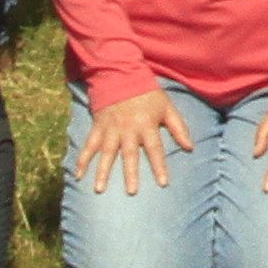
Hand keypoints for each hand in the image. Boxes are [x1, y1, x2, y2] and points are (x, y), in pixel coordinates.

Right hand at [72, 85, 196, 196]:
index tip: (163, 183)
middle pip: (129, 154)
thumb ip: (179, 127)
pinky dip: (82, 160)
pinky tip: (78, 175)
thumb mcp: (167, 107)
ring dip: (102, 171)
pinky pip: (89, 145)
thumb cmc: (147, 93)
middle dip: (130, 173)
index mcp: (147, 125)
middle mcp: (128, 129)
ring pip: (106, 153)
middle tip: (131, 192)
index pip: (155, 149)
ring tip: (99, 189)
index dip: (159, 166)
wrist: (120, 75)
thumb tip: (190, 147)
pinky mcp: (98, 127)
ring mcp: (111, 129)